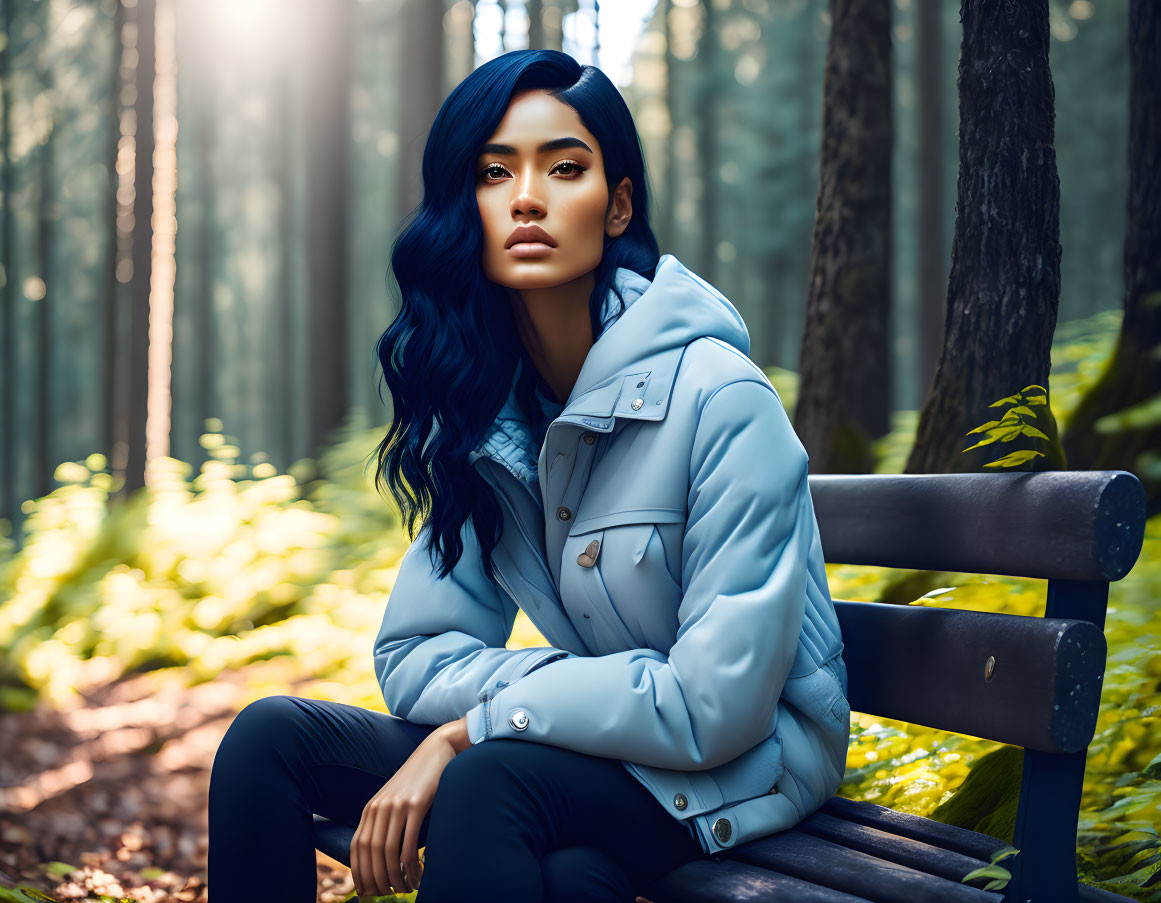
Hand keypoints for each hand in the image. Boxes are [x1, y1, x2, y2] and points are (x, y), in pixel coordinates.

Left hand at [350, 717, 466, 896]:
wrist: (437, 751)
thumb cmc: (418, 781)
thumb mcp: (394, 800)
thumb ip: (384, 821)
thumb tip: (382, 854)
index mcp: (371, 808)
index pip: (356, 848)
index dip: (359, 872)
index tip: (367, 891)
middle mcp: (379, 807)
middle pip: (371, 853)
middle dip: (377, 879)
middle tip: (389, 893)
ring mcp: (397, 805)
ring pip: (388, 851)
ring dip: (396, 876)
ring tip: (406, 889)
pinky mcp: (416, 804)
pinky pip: (409, 842)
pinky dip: (411, 865)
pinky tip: (418, 874)